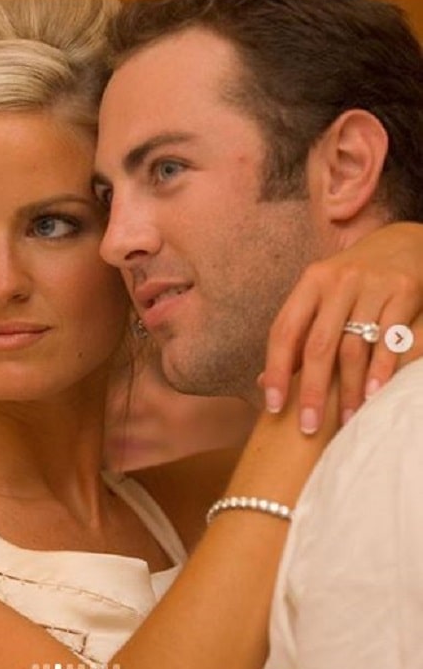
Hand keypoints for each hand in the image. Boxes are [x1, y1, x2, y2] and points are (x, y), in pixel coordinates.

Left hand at [262, 222, 422, 433]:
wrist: (405, 241)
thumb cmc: (353, 281)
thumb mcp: (320, 296)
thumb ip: (296, 336)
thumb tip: (263, 384)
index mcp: (310, 283)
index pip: (284, 331)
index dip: (276, 370)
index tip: (273, 406)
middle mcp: (337, 281)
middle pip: (318, 345)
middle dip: (312, 390)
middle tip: (308, 427)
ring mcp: (372, 285)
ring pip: (355, 346)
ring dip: (350, 389)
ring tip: (348, 421)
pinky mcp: (404, 290)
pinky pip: (390, 338)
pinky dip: (382, 369)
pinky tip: (375, 395)